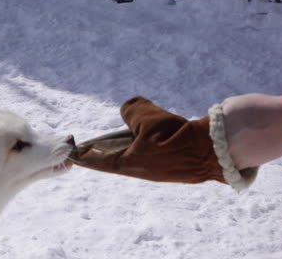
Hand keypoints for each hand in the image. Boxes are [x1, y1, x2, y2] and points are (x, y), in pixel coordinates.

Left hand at [70, 97, 234, 184]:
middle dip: (104, 147)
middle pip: (113, 157)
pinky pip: (147, 154)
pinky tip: (154, 134)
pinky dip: (144, 144)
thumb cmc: (174, 135)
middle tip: (95, 141)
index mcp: (125, 163)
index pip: (94, 160)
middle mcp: (136, 170)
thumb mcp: (147, 116)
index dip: (81, 155)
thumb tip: (128, 109)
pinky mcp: (166, 168)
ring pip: (131, 154)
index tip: (72, 153)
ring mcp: (151, 172)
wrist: (209, 152)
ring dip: (128, 142)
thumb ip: (131, 110)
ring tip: (134, 129)